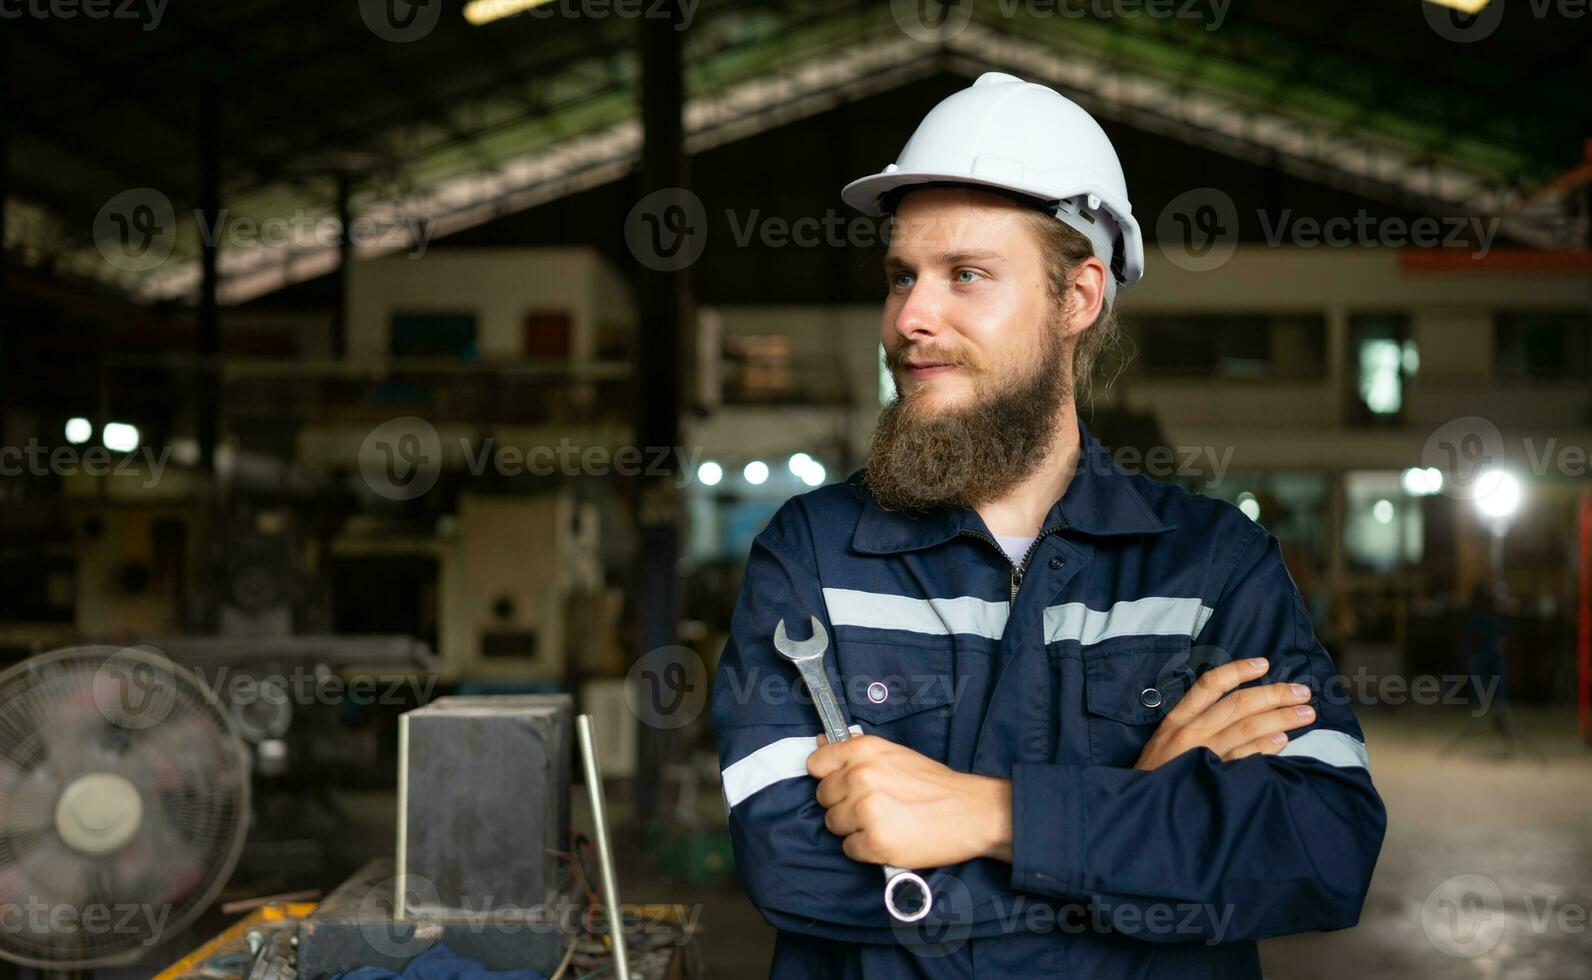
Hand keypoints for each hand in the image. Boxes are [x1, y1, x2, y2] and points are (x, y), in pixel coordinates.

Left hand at [807, 734, 1012, 867]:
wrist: (972, 812)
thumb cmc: (934, 784)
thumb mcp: (894, 754)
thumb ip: (855, 751)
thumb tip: (820, 744)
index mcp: (864, 750)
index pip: (816, 764)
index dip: (828, 777)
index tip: (842, 784)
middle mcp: (861, 776)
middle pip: (823, 797)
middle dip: (843, 804)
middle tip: (874, 806)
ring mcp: (866, 810)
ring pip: (834, 824)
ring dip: (853, 828)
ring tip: (884, 821)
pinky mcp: (874, 842)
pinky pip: (849, 849)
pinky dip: (865, 849)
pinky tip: (888, 838)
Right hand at [1134, 657, 1315, 770]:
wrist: (1139, 809)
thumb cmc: (1157, 772)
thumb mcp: (1167, 739)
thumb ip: (1195, 722)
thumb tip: (1238, 707)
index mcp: (1179, 718)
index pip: (1210, 684)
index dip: (1238, 670)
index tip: (1264, 664)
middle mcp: (1191, 732)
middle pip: (1238, 704)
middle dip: (1274, 694)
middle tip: (1303, 691)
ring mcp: (1202, 754)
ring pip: (1247, 727)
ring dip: (1281, 718)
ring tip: (1306, 714)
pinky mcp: (1211, 777)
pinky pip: (1244, 758)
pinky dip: (1265, 747)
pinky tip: (1283, 740)